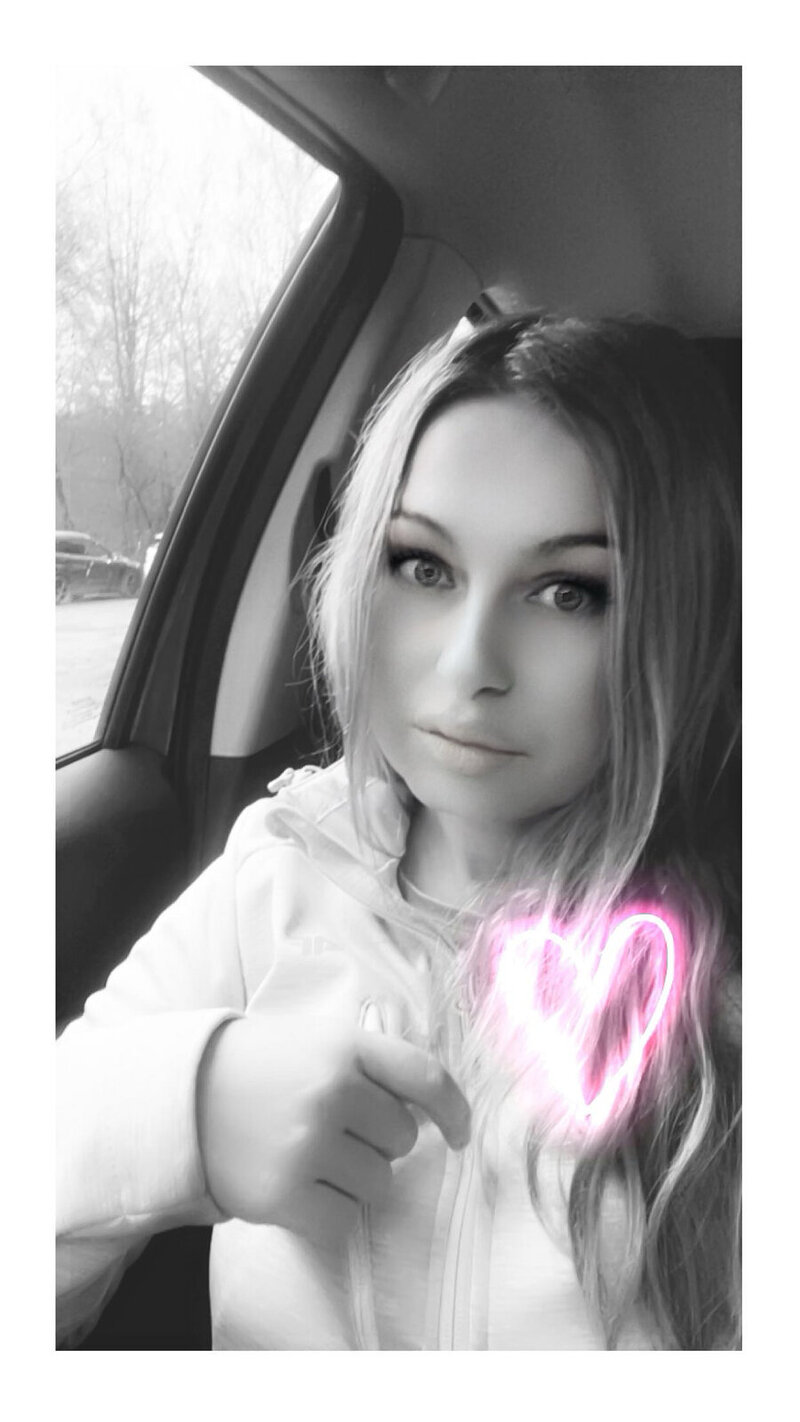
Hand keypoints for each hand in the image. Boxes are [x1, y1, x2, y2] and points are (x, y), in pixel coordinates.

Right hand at [196, 977, 469, 1246]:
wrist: (185, 1094)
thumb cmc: (263, 1066)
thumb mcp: (318, 1040)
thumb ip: (371, 1063)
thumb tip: (432, 1109)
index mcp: (344, 1046)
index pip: (425, 1077)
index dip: (453, 1109)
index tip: (459, 1134)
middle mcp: (331, 1092)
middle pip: (402, 1139)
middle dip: (379, 1141)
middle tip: (335, 1129)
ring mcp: (306, 1145)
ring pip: (378, 1184)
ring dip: (356, 1178)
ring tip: (312, 1156)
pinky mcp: (282, 1194)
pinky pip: (344, 1221)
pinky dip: (330, 1212)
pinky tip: (302, 1187)